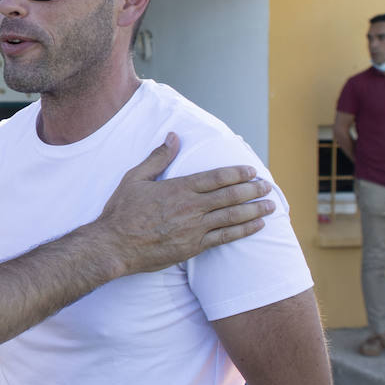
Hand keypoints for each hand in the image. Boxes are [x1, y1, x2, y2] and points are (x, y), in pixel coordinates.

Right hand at [95, 133, 272, 275]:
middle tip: (267, 187)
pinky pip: (224, 238)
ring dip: (253, 210)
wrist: (114, 245)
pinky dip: (242, 231)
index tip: (252, 171)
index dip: (237, 173)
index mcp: (178, 188)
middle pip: (230, 196)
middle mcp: (191, 208)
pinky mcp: (193, 247)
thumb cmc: (121, 212)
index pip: (216, 178)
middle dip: (252, 190)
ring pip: (231, 217)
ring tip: (270, 206)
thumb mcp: (135, 178)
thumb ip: (157, 158)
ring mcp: (194, 229)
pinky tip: (256, 226)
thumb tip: (173, 137)